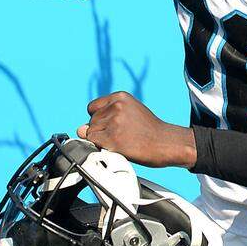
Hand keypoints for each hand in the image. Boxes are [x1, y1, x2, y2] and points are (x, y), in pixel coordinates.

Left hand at [79, 92, 196, 167]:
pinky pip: (94, 144)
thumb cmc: (150, 130)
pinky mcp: (112, 140)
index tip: (111, 126)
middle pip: (91, 121)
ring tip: (122, 141)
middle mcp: (116, 107)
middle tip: (121, 136)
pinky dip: (101, 148)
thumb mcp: (131, 112)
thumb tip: (80, 130)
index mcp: (120, 97)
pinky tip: (117, 148)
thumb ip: (106, 117)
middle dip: (101, 130)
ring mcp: (114, 123)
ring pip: (90, 134)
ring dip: (101, 140)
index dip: (99, 119)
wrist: (166, 143)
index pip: (92, 107)